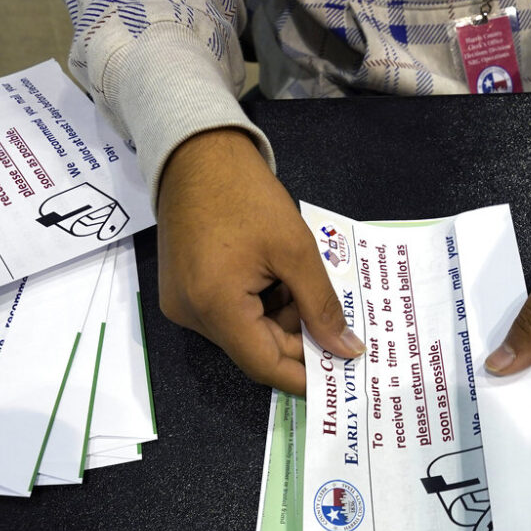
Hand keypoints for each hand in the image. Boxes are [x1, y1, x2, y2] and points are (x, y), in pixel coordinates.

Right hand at [157, 128, 364, 394]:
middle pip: (255, 349)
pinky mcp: (184, 291)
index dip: (304, 377)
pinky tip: (278, 277)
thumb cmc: (248, 196)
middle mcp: (192, 315)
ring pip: (245, 332)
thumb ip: (323, 306)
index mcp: (215, 306)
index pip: (264, 365)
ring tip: (302, 282)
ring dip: (281, 318)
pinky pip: (229, 314)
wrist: (197, 153)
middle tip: (335, 320)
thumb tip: (347, 349)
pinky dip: (260, 305)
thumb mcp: (296, 251)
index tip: (340, 375)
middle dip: (298, 338)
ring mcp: (183, 304)